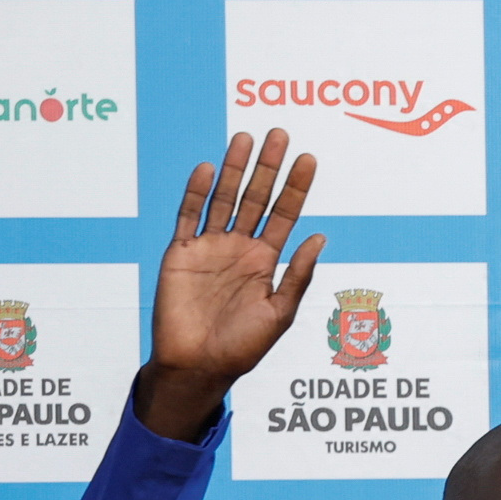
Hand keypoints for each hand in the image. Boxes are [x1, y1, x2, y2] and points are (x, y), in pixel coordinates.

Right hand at [133, 129, 323, 442]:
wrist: (198, 364)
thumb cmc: (243, 346)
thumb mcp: (280, 312)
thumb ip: (298, 275)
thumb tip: (320, 236)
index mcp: (266, 260)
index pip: (285, 214)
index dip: (296, 187)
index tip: (309, 159)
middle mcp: (239, 247)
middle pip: (256, 198)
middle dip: (268, 167)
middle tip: (280, 134)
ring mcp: (209, 247)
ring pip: (223, 199)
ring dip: (235, 170)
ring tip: (246, 139)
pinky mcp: (181, 253)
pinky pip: (189, 217)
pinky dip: (197, 192)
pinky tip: (209, 169)